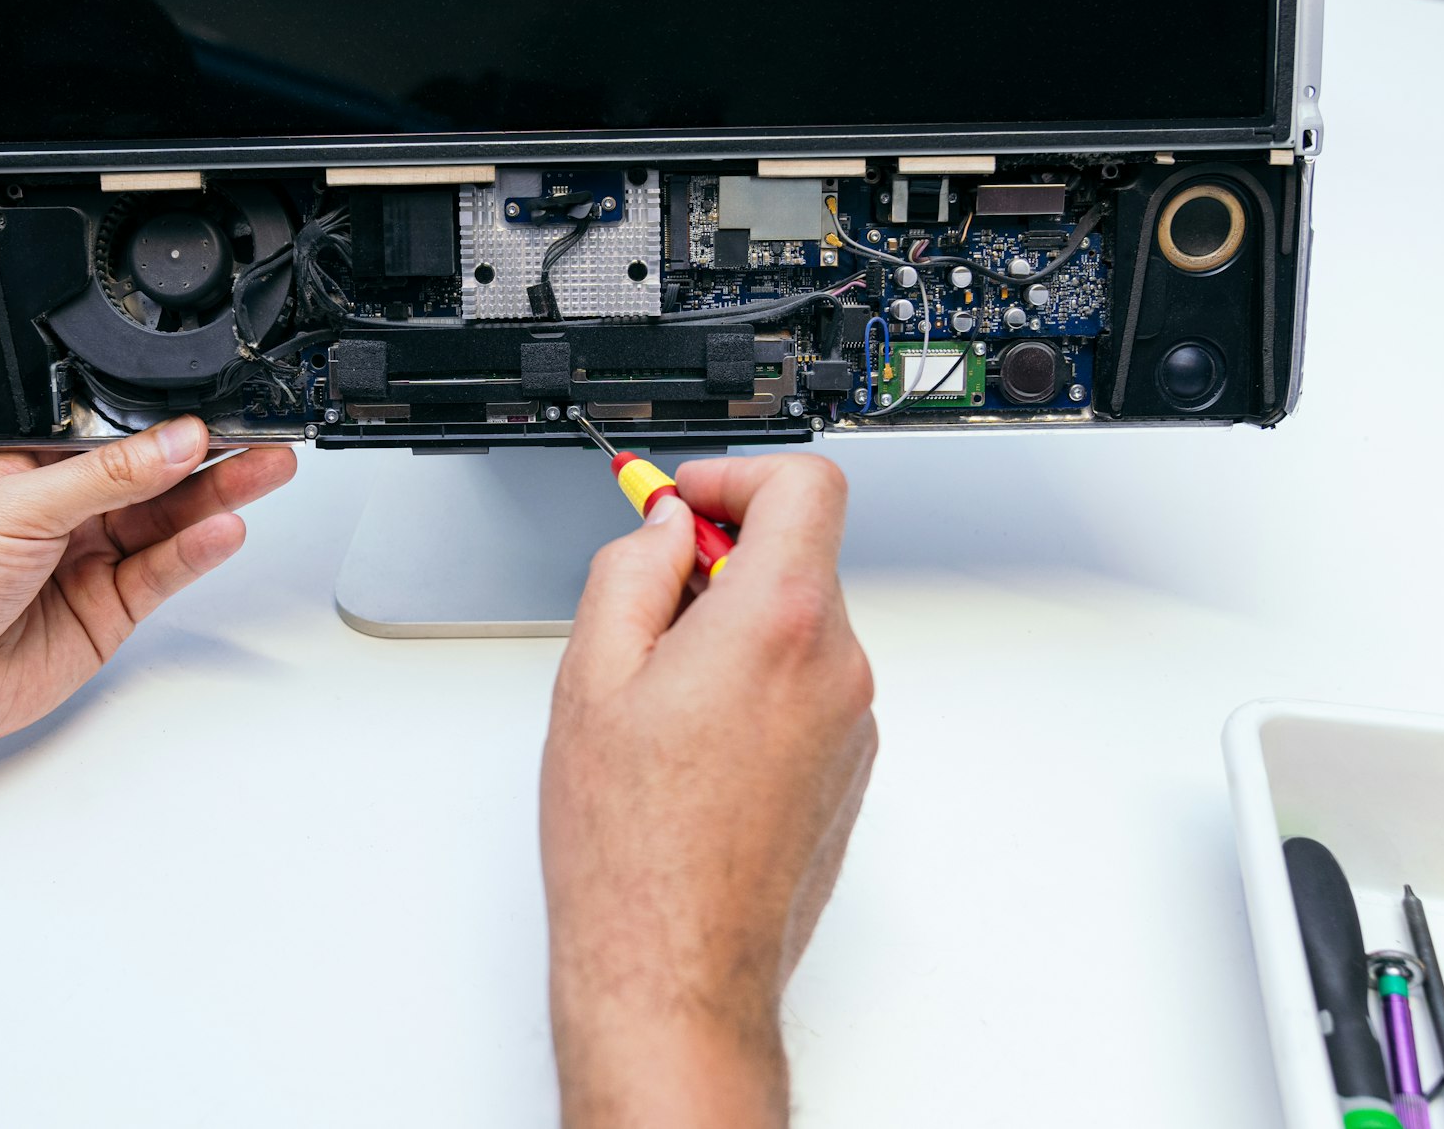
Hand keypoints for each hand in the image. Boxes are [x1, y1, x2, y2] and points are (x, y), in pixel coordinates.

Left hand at [0, 416, 293, 978]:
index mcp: (30, 460)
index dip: (166, 418)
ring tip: (265, 471)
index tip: (217, 408)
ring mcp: (90, 556)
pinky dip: (197, 551)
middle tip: (262, 436)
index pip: (115, 429)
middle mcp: (65, 505)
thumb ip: (107, 476)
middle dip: (210, 454)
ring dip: (217, 496)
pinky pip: (164, 571)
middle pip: (155, 473)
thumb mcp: (17, 506)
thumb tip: (175, 442)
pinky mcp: (109, 607)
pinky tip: (225, 527)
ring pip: (169, 519)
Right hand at [541, 453, 875, 1127]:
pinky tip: (692, 741)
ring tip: (659, 695)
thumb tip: (661, 529)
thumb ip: (631, 571)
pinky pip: (808, 685)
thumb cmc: (631, 848)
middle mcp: (836, 667)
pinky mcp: (849, 767)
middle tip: (649, 604)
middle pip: (798, 555)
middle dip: (722, 559)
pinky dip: (757, 682)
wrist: (676, 967)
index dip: (737, 475)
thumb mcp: (592, 677)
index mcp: (779, 624)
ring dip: (736, 627)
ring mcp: (851, 723)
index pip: (805, 484)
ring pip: (799, 624)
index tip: (687, 499)